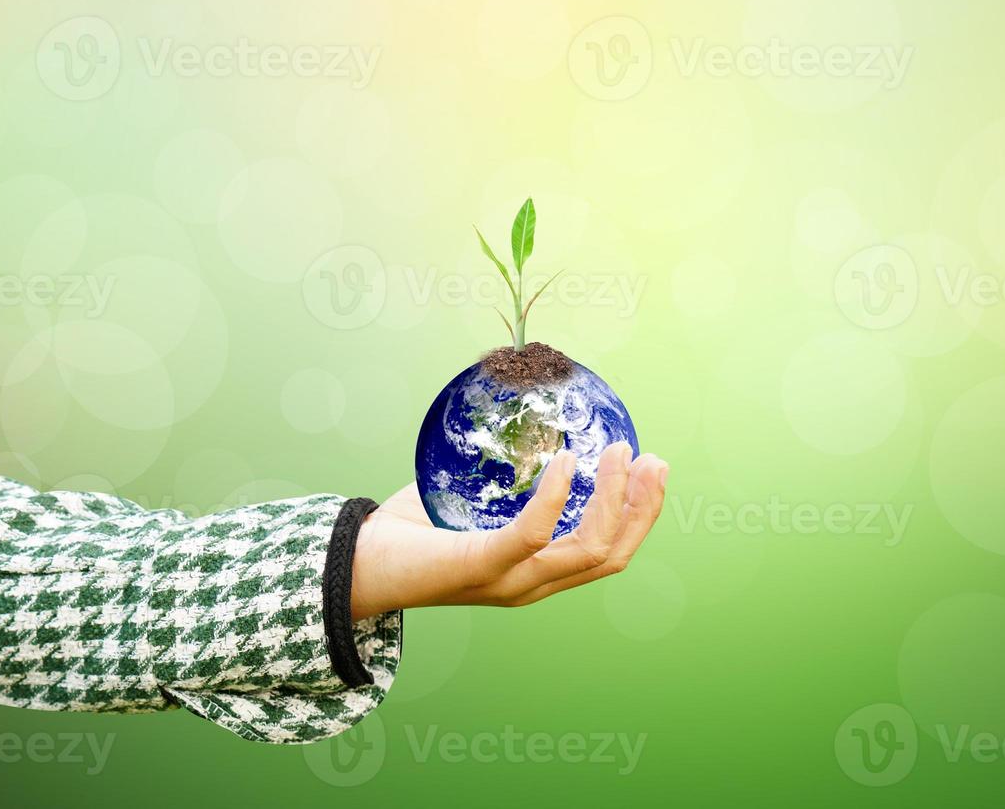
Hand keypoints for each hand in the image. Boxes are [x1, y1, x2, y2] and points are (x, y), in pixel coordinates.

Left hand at [349, 443, 666, 619]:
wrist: (354, 564)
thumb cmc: (410, 529)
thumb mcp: (469, 499)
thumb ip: (502, 474)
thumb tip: (529, 418)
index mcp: (535, 573)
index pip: (607, 553)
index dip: (638, 514)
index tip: (648, 467)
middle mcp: (530, 585)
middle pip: (611, 555)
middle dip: (641, 507)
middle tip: (650, 458)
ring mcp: (508, 582)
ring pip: (587, 549)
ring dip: (612, 498)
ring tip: (618, 453)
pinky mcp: (480, 568)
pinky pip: (533, 536)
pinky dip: (555, 497)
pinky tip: (564, 462)